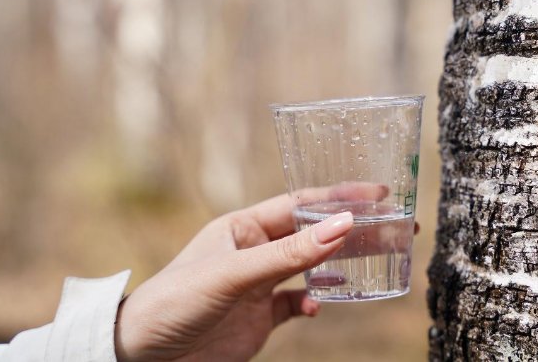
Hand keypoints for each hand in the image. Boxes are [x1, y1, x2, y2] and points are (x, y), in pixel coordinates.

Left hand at [114, 190, 355, 361]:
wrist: (142, 356)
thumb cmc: (175, 302)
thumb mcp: (233, 273)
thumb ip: (289, 254)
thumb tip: (342, 226)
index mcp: (244, 227)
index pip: (301, 204)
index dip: (340, 196)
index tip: (379, 193)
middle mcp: (255, 251)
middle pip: (313, 233)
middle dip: (352, 230)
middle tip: (395, 226)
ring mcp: (259, 285)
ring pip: (311, 266)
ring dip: (341, 263)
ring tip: (379, 260)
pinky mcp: (260, 317)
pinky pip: (297, 302)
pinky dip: (314, 302)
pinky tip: (319, 306)